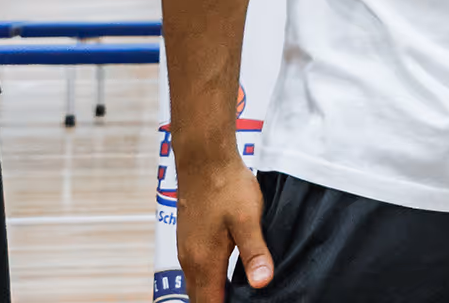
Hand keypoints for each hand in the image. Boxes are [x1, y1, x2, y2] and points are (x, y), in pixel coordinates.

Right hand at [174, 158, 271, 301]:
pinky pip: (196, 270)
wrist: (204, 159)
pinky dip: (208, 281)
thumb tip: (261, 282)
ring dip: (212, 295)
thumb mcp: (248, 220)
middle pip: (201, 298)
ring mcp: (187, 249)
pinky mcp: (189, 239)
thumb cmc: (226, 187)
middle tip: (244, 301)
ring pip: (197, 285)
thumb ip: (254, 252)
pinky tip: (225, 276)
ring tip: (235, 296)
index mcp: (204, 261)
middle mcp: (190, 260)